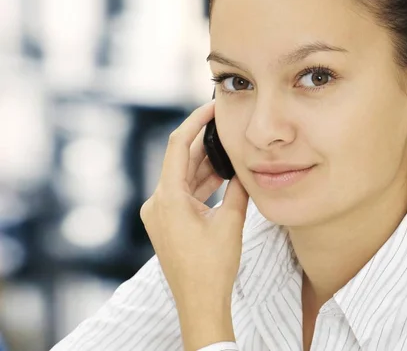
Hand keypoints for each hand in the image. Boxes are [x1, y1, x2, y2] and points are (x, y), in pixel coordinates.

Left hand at [140, 100, 248, 348]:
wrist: (200, 301)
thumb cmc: (212, 266)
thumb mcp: (231, 222)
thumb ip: (238, 189)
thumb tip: (245, 167)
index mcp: (167, 198)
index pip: (178, 145)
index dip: (195, 122)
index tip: (211, 107)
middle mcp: (157, 202)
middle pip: (181, 160)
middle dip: (205, 144)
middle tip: (228, 128)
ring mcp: (160, 213)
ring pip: (184, 177)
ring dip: (206, 164)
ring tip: (231, 150)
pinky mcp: (167, 222)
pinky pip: (184, 193)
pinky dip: (202, 183)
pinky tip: (223, 174)